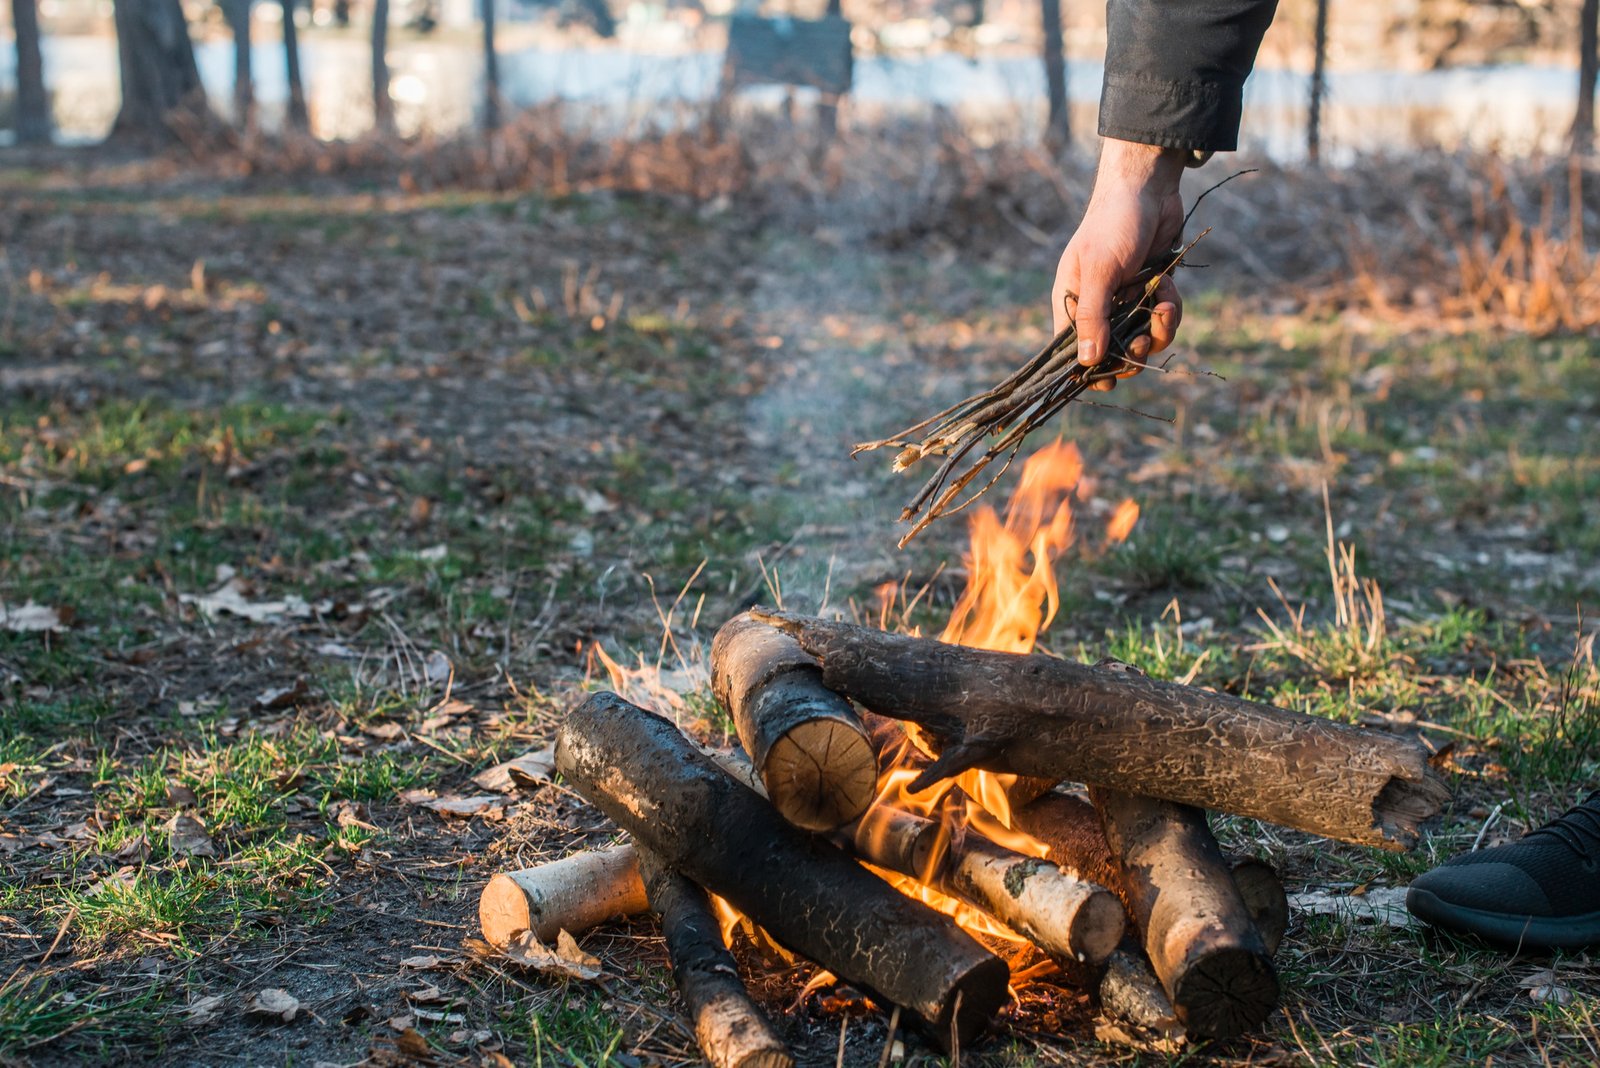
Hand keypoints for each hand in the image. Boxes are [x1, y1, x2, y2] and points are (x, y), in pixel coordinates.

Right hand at [1052, 139, 1186, 391]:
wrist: (1149, 188)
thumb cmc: (1114, 224)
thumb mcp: (1100, 270)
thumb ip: (1094, 316)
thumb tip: (1086, 362)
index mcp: (1072, 302)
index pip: (1072, 349)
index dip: (1089, 370)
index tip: (1109, 380)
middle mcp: (1098, 305)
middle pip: (1112, 352)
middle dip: (1133, 351)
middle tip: (1144, 340)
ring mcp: (1126, 300)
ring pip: (1143, 339)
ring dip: (1158, 330)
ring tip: (1163, 305)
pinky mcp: (1151, 291)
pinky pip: (1162, 319)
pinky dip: (1169, 309)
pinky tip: (1168, 288)